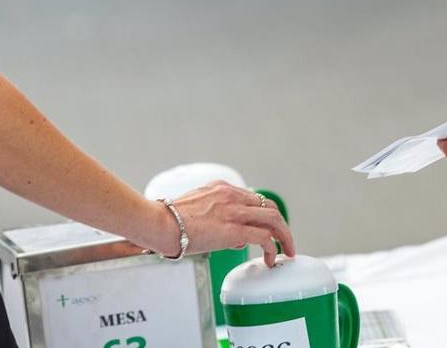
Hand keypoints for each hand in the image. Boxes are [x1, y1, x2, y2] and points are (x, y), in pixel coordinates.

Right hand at [159, 181, 294, 265]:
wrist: (159, 223)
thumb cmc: (169, 220)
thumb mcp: (197, 208)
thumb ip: (217, 216)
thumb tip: (235, 239)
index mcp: (222, 188)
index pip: (253, 198)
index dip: (264, 215)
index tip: (267, 228)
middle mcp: (232, 196)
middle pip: (269, 207)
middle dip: (281, 225)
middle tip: (285, 240)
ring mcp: (234, 211)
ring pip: (274, 219)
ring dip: (285, 236)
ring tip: (286, 251)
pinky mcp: (233, 229)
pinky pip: (264, 237)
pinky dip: (273, 248)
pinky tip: (270, 259)